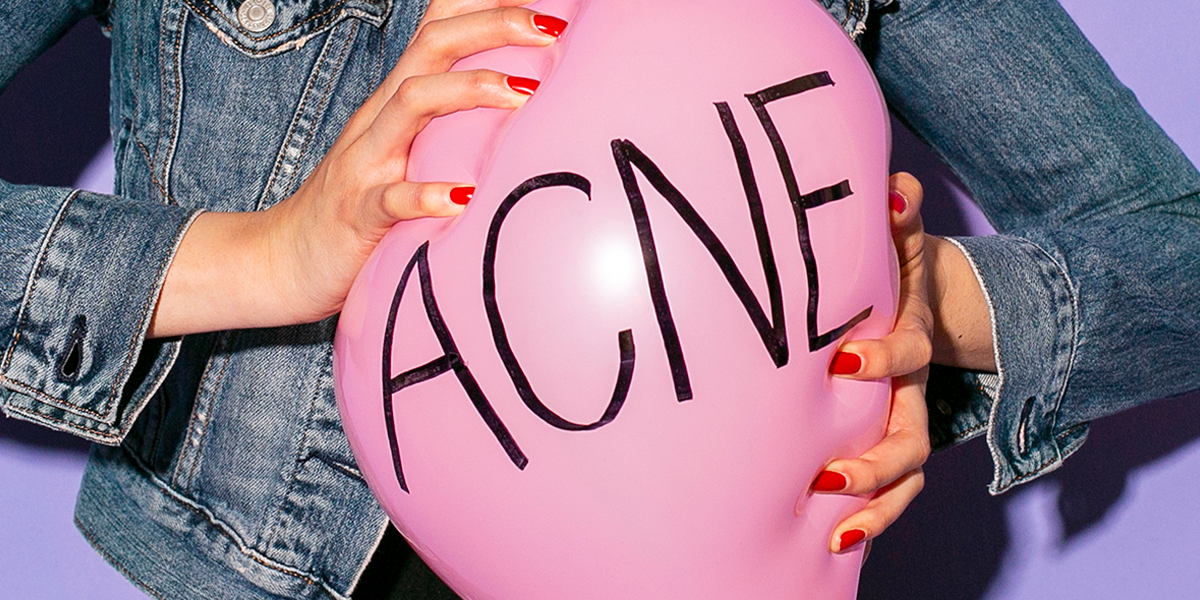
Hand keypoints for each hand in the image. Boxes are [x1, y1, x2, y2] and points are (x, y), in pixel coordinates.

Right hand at [149, 0, 565, 336]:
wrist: (285, 259)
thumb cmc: (361, 204)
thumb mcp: (405, 151)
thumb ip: (447, 125)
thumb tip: (517, 111)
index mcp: (396, 101)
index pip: (437, 30)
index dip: (486, 8)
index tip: (544, 6)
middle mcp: (380, 118)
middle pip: (432, 47)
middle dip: (492, 27)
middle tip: (549, 28)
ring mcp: (366, 162)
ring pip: (412, 102)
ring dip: (469, 90)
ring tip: (523, 92)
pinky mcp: (358, 214)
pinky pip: (391, 198)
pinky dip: (427, 195)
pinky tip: (463, 197)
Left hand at [814, 172, 932, 554]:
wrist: (930, 298)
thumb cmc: (898, 269)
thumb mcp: (901, 241)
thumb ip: (900, 215)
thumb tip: (896, 189)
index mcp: (911, 337)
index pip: (907, 351)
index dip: (882, 358)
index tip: (841, 361)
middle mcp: (914, 389)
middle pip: (912, 438)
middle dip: (875, 463)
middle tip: (828, 476)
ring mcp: (905, 420)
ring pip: (904, 477)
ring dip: (875, 508)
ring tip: (835, 531)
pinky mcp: (888, 440)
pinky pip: (889, 490)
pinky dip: (868, 518)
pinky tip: (831, 543)